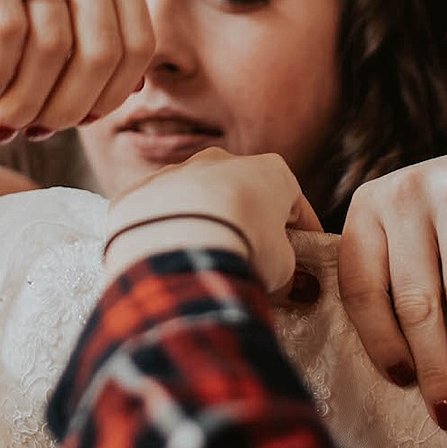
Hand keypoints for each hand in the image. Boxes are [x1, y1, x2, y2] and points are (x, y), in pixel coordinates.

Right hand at [0, 0, 154, 139]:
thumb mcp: (42, 8)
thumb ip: (90, 41)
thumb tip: (142, 89)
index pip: (138, 45)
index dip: (109, 97)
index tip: (69, 124)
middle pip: (101, 51)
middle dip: (66, 108)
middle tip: (28, 132)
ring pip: (53, 46)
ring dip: (25, 102)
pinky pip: (7, 30)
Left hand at [104, 148, 323, 293]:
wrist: (176, 242)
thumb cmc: (245, 247)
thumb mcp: (283, 268)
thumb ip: (289, 272)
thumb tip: (290, 287)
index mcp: (270, 171)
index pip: (295, 206)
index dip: (304, 237)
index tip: (306, 264)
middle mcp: (222, 160)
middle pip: (245, 198)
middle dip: (250, 228)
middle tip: (253, 266)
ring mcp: (177, 171)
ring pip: (198, 203)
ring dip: (205, 228)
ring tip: (206, 266)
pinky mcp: (139, 191)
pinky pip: (159, 215)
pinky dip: (167, 235)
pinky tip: (169, 262)